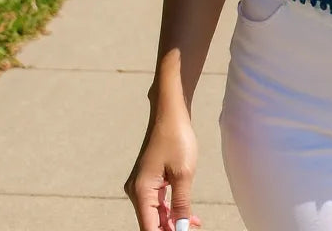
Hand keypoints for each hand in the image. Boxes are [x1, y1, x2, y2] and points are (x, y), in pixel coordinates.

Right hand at [124, 110, 204, 230]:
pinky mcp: (148, 180)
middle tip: (193, 229)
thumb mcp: (183, 174)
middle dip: (171, 229)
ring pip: (156, 214)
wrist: (170, 112)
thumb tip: (181, 229)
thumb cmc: (176, 138)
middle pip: (152, 223)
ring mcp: (141, 185)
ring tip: (195, 225)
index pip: (149, 228)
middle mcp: (136, 191)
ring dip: (174, 222)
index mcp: (141, 191)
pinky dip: (172, 210)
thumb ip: (181, 205)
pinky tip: (189, 216)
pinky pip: (158, 202)